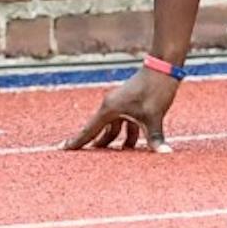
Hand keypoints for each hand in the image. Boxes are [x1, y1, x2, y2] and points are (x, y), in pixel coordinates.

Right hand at [63, 68, 179, 152]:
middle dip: (95, 146)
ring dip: (113, 142)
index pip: (89, 130)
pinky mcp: (131, 103)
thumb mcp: (154, 116)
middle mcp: (111, 106)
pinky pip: (124, 123)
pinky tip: (131, 146)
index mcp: (110, 109)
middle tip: (84, 160)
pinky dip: (127, 134)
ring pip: (113, 128)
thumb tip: (163, 153)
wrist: (164, 66)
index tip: (62, 149)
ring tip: (110, 159)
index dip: (77, 141)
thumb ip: (154, 137)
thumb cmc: (154, 88)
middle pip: (99, 131)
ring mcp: (121, 104)